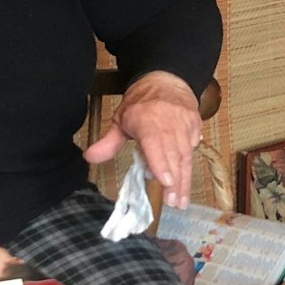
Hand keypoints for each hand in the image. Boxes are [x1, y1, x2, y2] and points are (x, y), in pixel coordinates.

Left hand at [83, 71, 201, 206]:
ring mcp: (184, 124)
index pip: (155, 143)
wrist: (167, 81)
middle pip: (174, 155)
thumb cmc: (141, 104)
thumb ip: (108, 142)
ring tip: (180, 201)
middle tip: (173, 203)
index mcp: (146, 121)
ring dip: (184, 180)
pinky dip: (190, 165)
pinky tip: (186, 183)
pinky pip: (193, 148)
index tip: (165, 182)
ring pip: (186, 155)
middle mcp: (168, 122)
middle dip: (175, 181)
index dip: (161, 163)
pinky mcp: (195, 125)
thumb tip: (89, 158)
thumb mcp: (120, 120)